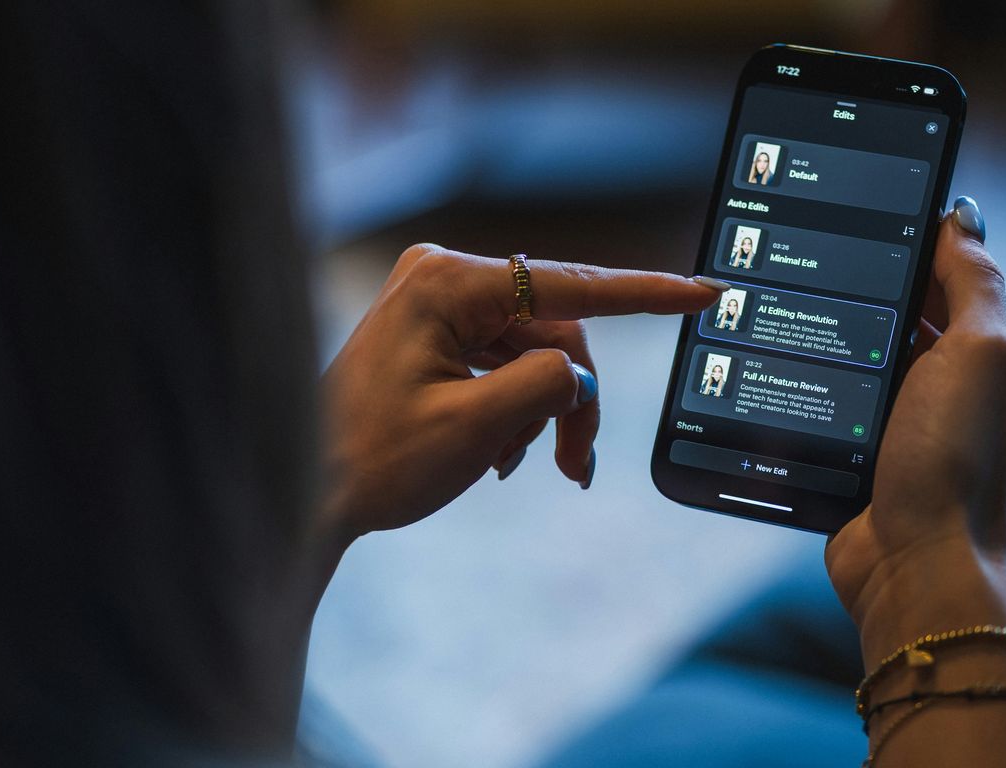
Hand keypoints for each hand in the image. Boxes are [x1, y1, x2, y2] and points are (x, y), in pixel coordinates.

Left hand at [319, 244, 724, 540]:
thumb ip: (547, 386)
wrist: (303, 492)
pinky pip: (501, 363)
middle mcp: (442, 278)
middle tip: (577, 469)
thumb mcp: (475, 428)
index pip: (569, 284)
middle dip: (572, 400)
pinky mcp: (432, 332)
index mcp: (447, 284)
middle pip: (553, 331)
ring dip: (541, 413)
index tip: (702, 292)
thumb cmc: (372, 461)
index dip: (645, 295)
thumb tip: (581, 377)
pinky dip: (513, 409)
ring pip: (532, 353)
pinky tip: (499, 456)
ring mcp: (434, 304)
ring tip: (530, 468)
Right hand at [825, 198, 1005, 659]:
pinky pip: (845, 403)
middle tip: (833, 288)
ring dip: (846, 348)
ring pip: (874, 361)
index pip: (968, 284)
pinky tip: (802, 377)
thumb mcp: (979, 352)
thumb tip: (962, 217)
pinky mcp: (874, 454)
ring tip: (812, 331)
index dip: (924, 260)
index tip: (874, 239)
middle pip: (916, 321)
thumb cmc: (955, 463)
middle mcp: (971, 394)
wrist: (909, 562)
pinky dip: (826, 390)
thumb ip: (974, 279)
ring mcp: (921, 427)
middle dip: (877, 306)